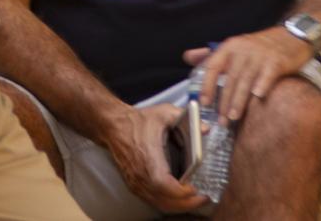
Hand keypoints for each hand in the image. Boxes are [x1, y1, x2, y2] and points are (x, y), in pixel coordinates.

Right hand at [96, 101, 210, 215]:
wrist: (113, 127)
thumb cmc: (138, 121)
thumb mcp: (164, 113)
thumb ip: (187, 119)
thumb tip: (206, 129)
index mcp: (149, 157)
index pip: (163, 183)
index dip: (180, 191)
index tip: (195, 189)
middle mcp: (141, 175)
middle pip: (164, 200)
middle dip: (186, 204)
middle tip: (203, 198)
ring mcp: (136, 183)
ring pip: (159, 204)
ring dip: (178, 206)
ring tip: (195, 200)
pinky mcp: (135, 186)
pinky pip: (153, 201)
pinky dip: (168, 204)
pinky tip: (179, 199)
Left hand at [182, 28, 311, 123]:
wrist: (292, 35)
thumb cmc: (260, 46)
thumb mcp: (235, 46)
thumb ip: (211, 54)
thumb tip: (187, 57)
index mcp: (230, 47)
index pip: (212, 66)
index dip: (206, 85)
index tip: (203, 103)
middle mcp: (243, 50)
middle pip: (229, 79)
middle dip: (223, 102)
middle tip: (221, 120)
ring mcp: (260, 55)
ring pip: (245, 81)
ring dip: (238, 101)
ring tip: (233, 117)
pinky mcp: (277, 61)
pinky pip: (267, 76)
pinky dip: (261, 86)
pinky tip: (257, 98)